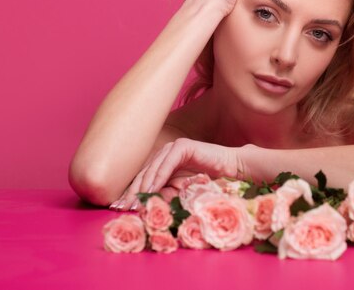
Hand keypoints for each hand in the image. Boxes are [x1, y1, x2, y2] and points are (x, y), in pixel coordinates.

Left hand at [109, 138, 242, 210]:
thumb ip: (165, 195)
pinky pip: (168, 162)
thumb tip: (144, 204)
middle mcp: (166, 154)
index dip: (132, 193)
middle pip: (144, 172)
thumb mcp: (182, 192)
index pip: (144, 178)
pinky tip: (152, 189)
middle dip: (132, 191)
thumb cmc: (210, 182)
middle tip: (121, 206)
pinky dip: (159, 176)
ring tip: (135, 201)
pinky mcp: (183, 146)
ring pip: (153, 167)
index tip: (120, 208)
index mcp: (163, 164)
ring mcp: (174, 148)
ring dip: (143, 185)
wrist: (233, 170)